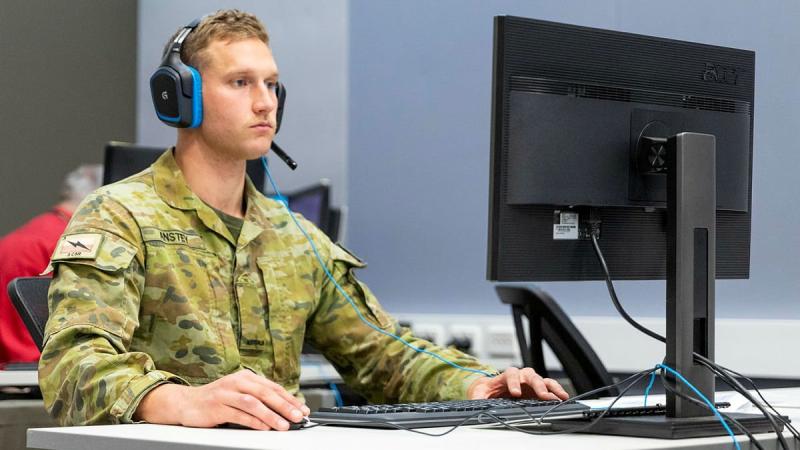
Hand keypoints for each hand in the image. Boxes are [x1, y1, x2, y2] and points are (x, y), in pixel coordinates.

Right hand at [135, 369, 309, 429]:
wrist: (186, 402)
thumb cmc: (217, 399)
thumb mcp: (239, 392)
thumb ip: (258, 398)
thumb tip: (284, 409)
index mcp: (246, 377)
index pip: (272, 387)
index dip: (289, 398)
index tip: (303, 409)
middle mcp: (237, 382)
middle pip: (266, 393)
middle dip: (285, 406)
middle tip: (298, 416)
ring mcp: (226, 393)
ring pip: (253, 403)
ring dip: (271, 415)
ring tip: (284, 425)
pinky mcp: (217, 406)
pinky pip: (239, 414)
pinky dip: (253, 422)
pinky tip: (264, 428)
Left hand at [467, 367, 568, 400]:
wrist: (489, 389)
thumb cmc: (485, 390)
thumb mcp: (478, 394)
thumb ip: (478, 398)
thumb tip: (474, 405)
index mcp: (505, 376)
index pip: (510, 375)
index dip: (514, 383)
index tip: (515, 393)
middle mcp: (519, 376)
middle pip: (530, 376)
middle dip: (537, 385)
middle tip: (543, 395)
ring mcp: (528, 382)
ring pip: (542, 380)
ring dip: (551, 388)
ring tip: (560, 396)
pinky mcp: (535, 390)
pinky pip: (548, 388)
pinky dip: (555, 392)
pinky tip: (562, 398)